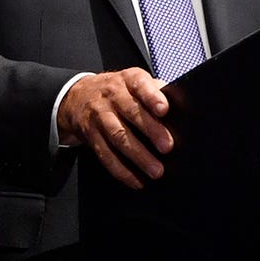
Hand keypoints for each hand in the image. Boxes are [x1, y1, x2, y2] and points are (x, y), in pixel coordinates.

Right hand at [57, 68, 171, 187]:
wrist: (77, 96)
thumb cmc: (119, 91)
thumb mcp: (135, 82)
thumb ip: (156, 91)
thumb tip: (182, 106)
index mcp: (128, 80)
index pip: (140, 85)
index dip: (152, 96)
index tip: (164, 110)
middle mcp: (112, 96)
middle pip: (131, 112)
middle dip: (150, 131)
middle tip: (167, 147)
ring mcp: (99, 115)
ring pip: (118, 136)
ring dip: (138, 156)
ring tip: (155, 170)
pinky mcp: (91, 135)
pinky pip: (105, 154)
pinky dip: (121, 170)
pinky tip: (136, 180)